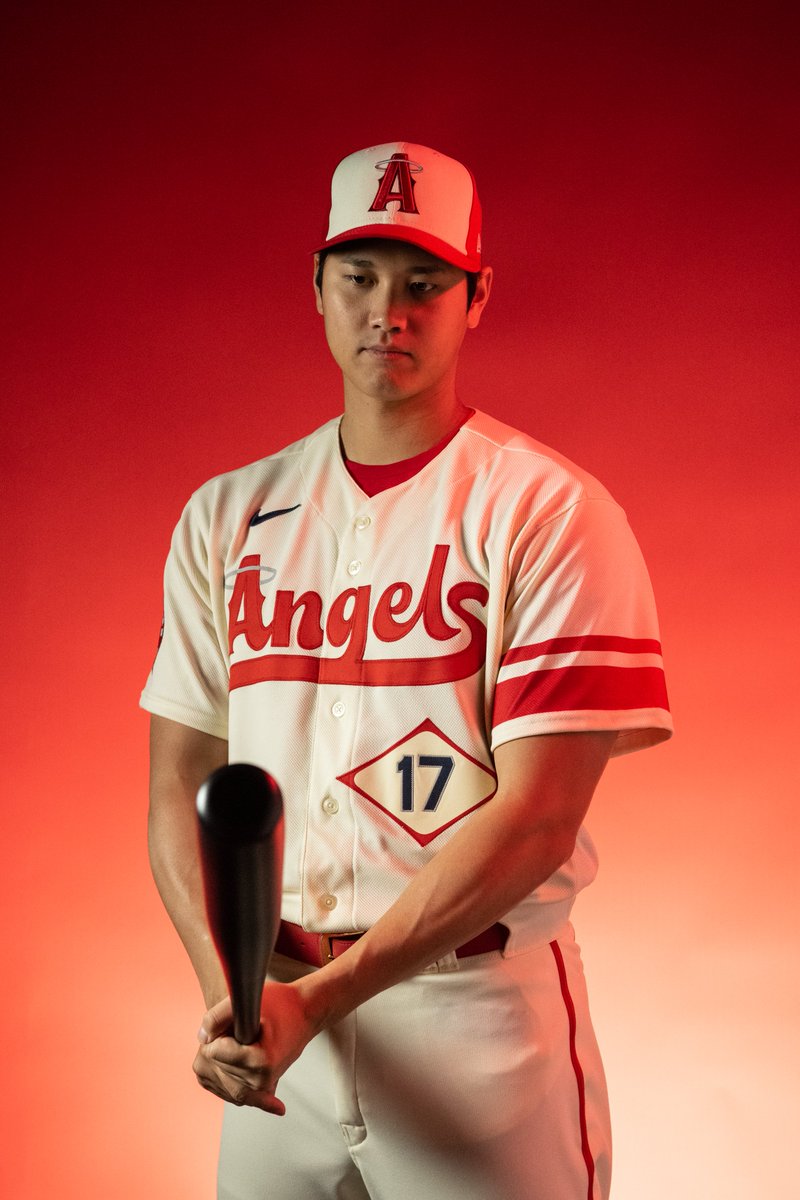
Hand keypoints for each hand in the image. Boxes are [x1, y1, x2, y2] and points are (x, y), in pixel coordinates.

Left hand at [193, 981, 317, 1114]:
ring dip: (219, 1061)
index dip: (217, 1032)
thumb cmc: (281, 1003)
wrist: (305, 1012)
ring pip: (219, 1080)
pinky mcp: (263, 1089)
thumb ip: (217, 1017)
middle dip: (217, 1046)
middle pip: (214, 1067)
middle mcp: (261, 1080)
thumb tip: (202, 1038)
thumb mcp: (245, 1001)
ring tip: (237, 1041)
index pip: (213, 1052)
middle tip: (237, 1029)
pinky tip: (229, 1075)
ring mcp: (262, 1087)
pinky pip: (235, 1094)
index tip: (232, 1023)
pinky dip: (227, 1083)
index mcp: (259, 1061)